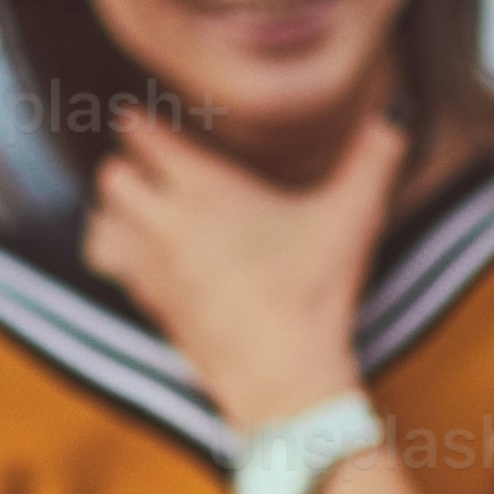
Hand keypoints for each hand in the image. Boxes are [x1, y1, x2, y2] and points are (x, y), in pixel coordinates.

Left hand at [89, 104, 404, 442]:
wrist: (282, 376)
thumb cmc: (314, 292)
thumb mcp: (353, 220)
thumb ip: (372, 162)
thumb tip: (393, 118)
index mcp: (205, 188)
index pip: (143, 136)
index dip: (140, 122)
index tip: (147, 117)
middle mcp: (164, 222)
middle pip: (112, 175)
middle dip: (128, 165)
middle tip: (153, 165)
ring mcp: (150, 267)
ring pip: (99, 220)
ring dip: (114, 209)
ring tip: (141, 207)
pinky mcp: (149, 304)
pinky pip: (109, 263)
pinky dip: (116, 250)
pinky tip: (145, 254)